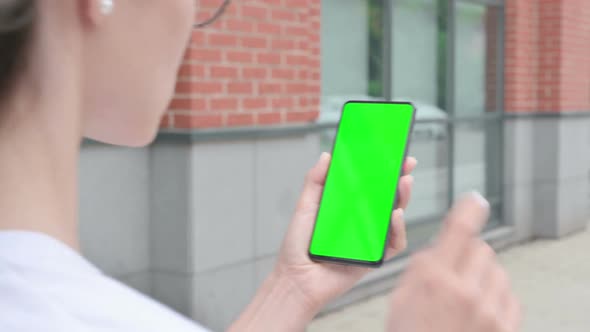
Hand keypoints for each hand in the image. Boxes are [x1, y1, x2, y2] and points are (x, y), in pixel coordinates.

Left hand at [273, 152, 416, 311]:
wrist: (296, 278)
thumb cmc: (298, 246)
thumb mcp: (305, 207)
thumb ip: (315, 181)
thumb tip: (327, 156)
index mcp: (348, 207)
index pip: (371, 185)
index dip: (383, 170)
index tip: (393, 153)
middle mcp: (362, 222)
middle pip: (388, 198)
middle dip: (401, 179)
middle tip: (406, 164)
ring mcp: (370, 239)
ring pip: (396, 217)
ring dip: (404, 199)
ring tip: (404, 183)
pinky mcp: (375, 257)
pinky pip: (394, 243)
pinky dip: (398, 229)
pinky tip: (394, 215)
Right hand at [386, 193, 521, 331]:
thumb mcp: (401, 298)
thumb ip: (422, 267)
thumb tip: (441, 246)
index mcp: (433, 279)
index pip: (458, 231)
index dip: (469, 210)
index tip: (475, 200)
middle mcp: (464, 290)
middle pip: (482, 248)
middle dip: (469, 255)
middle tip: (455, 273)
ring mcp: (488, 310)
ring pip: (497, 271)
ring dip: (484, 276)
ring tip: (467, 297)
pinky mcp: (504, 327)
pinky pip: (510, 295)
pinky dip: (497, 297)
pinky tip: (480, 309)